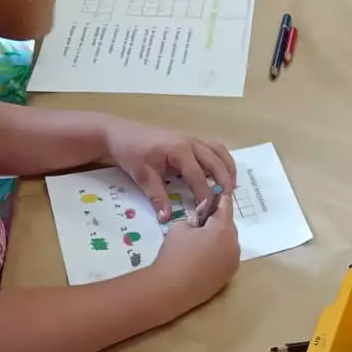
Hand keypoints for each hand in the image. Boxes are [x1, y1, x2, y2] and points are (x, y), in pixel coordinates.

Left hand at [103, 118, 236, 221]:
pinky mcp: (191, 139)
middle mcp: (191, 142)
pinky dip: (222, 160)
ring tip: (231, 187)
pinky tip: (221, 173)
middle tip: (226, 200)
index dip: (204, 194)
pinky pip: (214, 148)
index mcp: (179, 150)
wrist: (121, 133)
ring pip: (219, 151)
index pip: (198, 176)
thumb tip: (166, 218)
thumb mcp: (142, 176)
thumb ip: (156, 197)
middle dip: (224, 181)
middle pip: (216, 162)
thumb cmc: (131, 152)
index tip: (207, 210)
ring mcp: (192, 138)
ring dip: (228, 168)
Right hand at [151, 194, 240, 308]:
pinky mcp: (228, 276)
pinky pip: (226, 257)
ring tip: (201, 241)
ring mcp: (233, 262)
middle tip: (202, 221)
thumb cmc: (174, 254)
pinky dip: (219, 252)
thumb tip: (199, 220)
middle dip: (218, 221)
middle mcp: (234, 245)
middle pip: (229, 226)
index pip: (225, 207)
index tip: (219, 192)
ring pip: (229, 242)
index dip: (220, 199)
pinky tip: (204, 256)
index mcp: (223, 230)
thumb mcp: (179, 228)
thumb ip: (193, 219)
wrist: (172, 289)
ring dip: (219, 238)